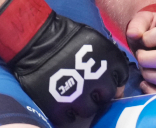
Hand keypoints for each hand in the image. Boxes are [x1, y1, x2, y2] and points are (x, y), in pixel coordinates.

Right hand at [0, 0, 127, 127]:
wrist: (35, 41)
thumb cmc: (65, 36)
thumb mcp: (92, 40)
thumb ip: (107, 57)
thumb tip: (115, 75)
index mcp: (108, 62)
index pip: (120, 78)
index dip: (112, 78)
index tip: (102, 77)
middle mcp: (97, 82)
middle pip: (107, 96)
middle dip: (99, 92)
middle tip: (87, 87)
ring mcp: (79, 97)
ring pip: (89, 110)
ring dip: (84, 104)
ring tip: (74, 96)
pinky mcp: (59, 108)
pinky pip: (68, 119)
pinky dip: (66, 113)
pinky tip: (62, 103)